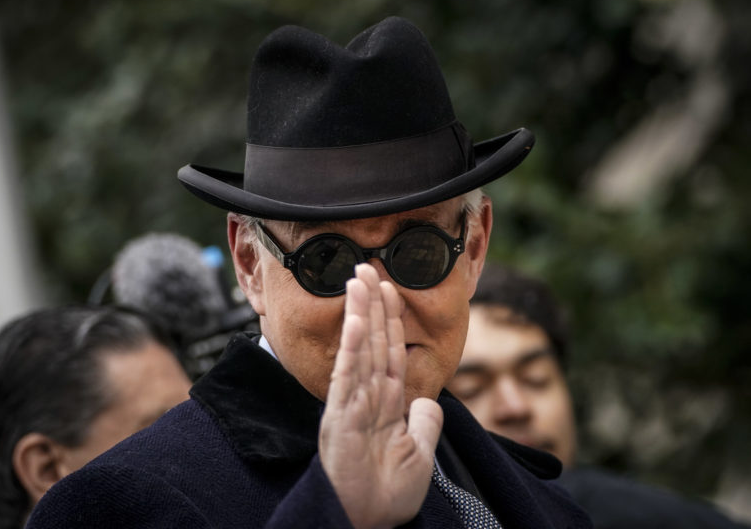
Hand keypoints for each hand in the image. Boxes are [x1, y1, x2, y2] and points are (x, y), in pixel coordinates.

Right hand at [318, 264, 442, 528]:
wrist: (367, 520)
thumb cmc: (388, 494)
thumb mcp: (419, 454)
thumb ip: (424, 423)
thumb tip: (428, 400)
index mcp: (386, 402)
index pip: (391, 350)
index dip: (390, 318)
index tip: (388, 288)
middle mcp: (368, 396)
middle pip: (373, 340)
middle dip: (371, 303)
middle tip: (365, 266)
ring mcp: (353, 403)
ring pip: (360, 350)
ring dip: (360, 314)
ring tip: (358, 279)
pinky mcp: (342, 417)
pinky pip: (349, 377)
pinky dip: (352, 350)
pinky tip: (355, 322)